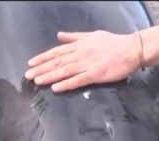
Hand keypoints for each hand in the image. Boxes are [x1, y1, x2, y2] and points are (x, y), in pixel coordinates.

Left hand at [25, 30, 142, 92]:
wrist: (131, 49)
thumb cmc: (113, 43)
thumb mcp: (91, 35)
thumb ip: (74, 36)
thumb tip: (59, 35)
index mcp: (79, 45)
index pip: (57, 51)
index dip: (43, 58)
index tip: (31, 63)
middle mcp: (80, 54)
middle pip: (57, 62)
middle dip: (41, 68)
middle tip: (28, 76)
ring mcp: (87, 64)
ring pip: (64, 71)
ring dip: (49, 76)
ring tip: (37, 81)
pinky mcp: (95, 74)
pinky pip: (78, 80)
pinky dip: (66, 84)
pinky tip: (56, 88)